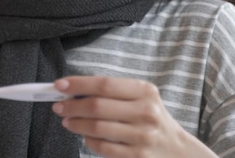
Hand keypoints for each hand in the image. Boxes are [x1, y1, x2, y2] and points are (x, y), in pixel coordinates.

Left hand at [52, 76, 216, 157]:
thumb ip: (112, 93)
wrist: (177, 151)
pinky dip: (88, 140)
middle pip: (98, 106)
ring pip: (97, 128)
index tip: (59, 85)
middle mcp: (146, 112)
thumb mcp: (140, 98)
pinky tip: (85, 136)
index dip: (78, 84)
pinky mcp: (137, 157)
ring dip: (76, 124)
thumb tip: (73, 90)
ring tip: (67, 120)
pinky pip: (102, 147)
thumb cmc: (150, 119)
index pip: (104, 84)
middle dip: (72, 105)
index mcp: (145, 92)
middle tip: (58, 106)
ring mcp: (142, 136)